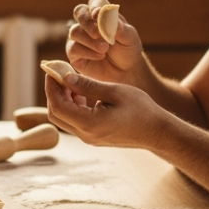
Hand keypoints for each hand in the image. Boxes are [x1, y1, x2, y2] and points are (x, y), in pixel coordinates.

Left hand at [44, 65, 165, 149]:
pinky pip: (75, 121)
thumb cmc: (141, 109)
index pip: (58, 106)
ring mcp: (89, 138)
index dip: (51, 87)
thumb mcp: (114, 91)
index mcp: (90, 123)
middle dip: (54, 92)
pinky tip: (82, 92)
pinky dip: (73, 105)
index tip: (52, 70)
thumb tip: (66, 77)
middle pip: (56, 114)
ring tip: (72, 80)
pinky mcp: (93, 136)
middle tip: (60, 74)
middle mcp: (86, 135)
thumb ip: (88, 85)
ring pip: (64, 118)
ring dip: (63, 98)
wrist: (156, 131)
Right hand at [66, 0, 144, 83]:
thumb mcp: (129, 38)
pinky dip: (87, 52)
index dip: (95, 6)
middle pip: (79, 12)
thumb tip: (105, 15)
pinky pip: (73, 48)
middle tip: (98, 33)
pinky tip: (100, 56)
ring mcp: (79, 38)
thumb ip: (118, 27)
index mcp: (102, 15)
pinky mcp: (74, 53)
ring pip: (74, 31)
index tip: (98, 14)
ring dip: (89, 40)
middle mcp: (88, 23)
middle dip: (87, 21)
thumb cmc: (128, 51)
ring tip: (104, 49)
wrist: (126, 72)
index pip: (95, 3)